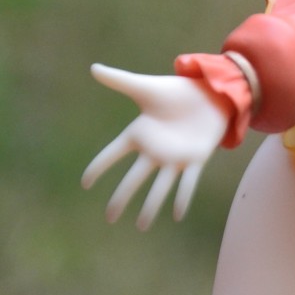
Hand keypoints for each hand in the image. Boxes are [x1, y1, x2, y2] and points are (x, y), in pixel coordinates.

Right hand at [81, 64, 228, 228]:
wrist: (209, 93)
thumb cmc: (176, 91)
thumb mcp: (145, 87)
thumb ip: (120, 80)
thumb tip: (93, 68)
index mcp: (140, 133)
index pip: (113, 153)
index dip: (99, 167)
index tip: (85, 184)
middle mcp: (155, 150)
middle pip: (134, 178)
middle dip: (122, 197)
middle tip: (109, 217)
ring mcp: (175, 157)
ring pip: (160, 186)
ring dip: (151, 206)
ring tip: (141, 226)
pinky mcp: (196, 159)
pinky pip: (188, 182)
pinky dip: (183, 197)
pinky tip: (177, 215)